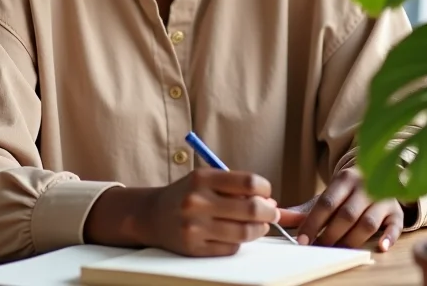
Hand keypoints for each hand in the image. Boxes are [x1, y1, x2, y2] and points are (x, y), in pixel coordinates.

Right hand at [140, 168, 280, 256]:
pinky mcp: (195, 248)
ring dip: (259, 229)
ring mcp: (195, 227)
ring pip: (244, 232)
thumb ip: (236, 187)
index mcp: (203, 178)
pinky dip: (241, 242)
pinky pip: (231, 247)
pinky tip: (239, 234)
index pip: (248, 182)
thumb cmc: (188, 194)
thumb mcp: (207, 179)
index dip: (264, 189)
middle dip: (269, 212)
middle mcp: (198, 201)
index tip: (266, 193)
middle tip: (273, 212)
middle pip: (251, 208)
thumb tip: (272, 201)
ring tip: (261, 225)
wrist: (153, 215)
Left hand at [277, 168, 403, 251]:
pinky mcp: (396, 212)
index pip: (326, 202)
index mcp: (344, 179)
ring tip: (339, 251)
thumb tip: (278, 216)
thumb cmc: (347, 193)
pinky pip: (395, 226)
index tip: (302, 240)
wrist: (378, 174)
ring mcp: (382, 199)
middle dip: (331, 234)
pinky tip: (380, 247)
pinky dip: (388, 237)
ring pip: (368, 222)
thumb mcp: (328, 195)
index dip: (313, 223)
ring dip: (352, 239)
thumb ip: (304, 209)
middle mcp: (364, 186)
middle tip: (319, 248)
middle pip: (347, 214)